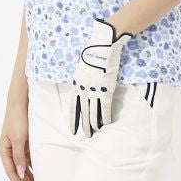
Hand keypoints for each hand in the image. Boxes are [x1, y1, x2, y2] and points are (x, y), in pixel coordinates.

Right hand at [0, 97, 35, 180]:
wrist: (20, 102)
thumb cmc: (16, 118)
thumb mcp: (18, 139)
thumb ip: (19, 157)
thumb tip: (19, 173)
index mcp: (4, 150)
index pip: (11, 172)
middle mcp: (10, 150)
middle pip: (18, 171)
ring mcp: (18, 147)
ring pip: (24, 166)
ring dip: (31, 176)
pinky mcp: (25, 143)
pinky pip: (29, 158)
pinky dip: (34, 166)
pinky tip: (40, 173)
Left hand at [68, 17, 133, 137]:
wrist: (103, 45)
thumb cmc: (92, 52)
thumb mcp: (81, 66)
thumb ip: (81, 78)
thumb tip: (82, 85)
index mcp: (77, 84)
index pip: (73, 106)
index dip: (73, 119)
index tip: (72, 129)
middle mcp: (84, 89)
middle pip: (83, 112)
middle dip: (84, 125)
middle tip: (85, 136)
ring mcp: (95, 90)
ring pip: (94, 112)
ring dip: (94, 124)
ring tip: (94, 133)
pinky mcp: (107, 88)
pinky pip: (106, 106)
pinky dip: (106, 116)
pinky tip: (106, 124)